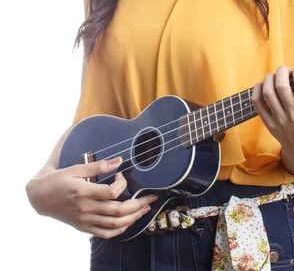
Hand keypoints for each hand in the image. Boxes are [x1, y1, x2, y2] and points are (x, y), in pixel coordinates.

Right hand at [25, 158, 157, 238]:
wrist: (40, 197)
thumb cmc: (58, 180)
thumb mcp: (75, 168)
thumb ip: (98, 166)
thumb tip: (119, 161)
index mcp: (83, 192)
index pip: (111, 192)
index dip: (122, 182)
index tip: (121, 174)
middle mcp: (85, 209)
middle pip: (118, 211)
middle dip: (138, 204)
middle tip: (151, 197)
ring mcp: (85, 220)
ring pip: (114, 225)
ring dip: (133, 218)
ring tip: (145, 210)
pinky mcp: (83, 227)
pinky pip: (104, 233)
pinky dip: (119, 231)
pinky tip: (128, 224)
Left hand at [252, 58, 293, 164]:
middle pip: (281, 86)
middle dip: (282, 71)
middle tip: (284, 70)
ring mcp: (280, 120)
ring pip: (268, 92)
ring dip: (269, 78)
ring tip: (274, 76)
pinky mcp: (269, 123)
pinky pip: (257, 103)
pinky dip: (257, 89)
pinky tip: (263, 85)